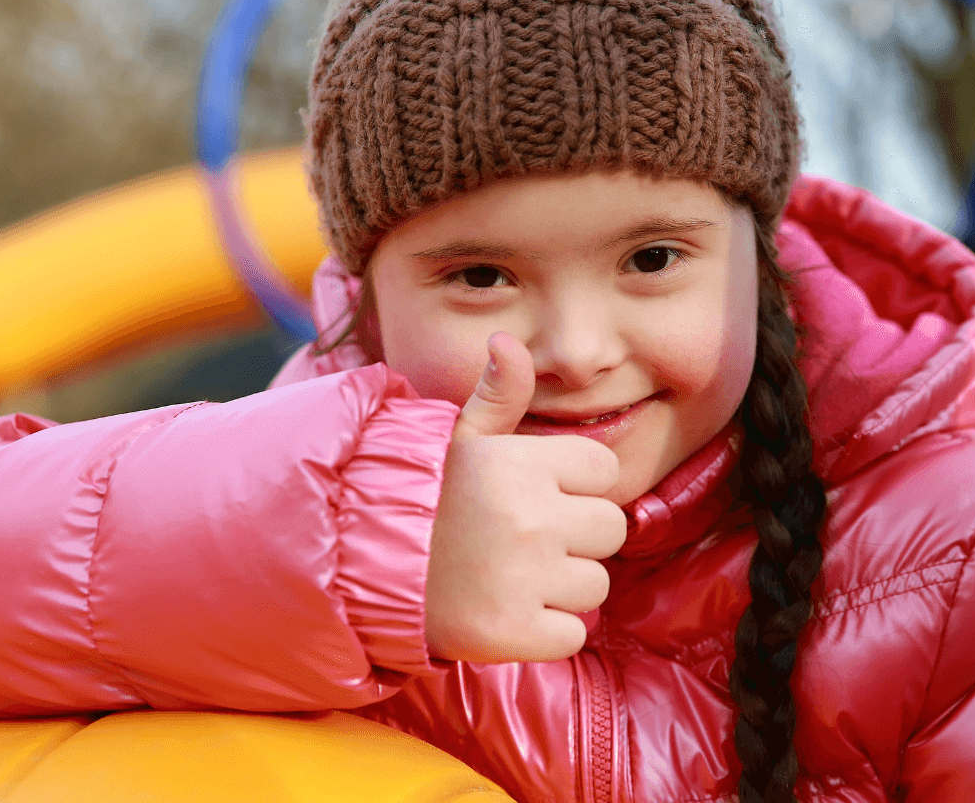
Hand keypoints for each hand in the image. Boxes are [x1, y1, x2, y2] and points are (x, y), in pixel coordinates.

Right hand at [425, 332, 626, 661]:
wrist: (364, 573)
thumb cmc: (424, 499)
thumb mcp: (457, 440)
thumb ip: (497, 394)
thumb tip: (507, 341)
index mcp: (523, 463)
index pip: (603, 471)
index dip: (575, 486)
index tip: (533, 496)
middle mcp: (530, 518)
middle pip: (610, 530)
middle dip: (576, 538)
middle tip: (522, 542)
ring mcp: (525, 579)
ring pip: (595, 585)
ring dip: (562, 587)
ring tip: (510, 576)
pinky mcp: (516, 632)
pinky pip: (572, 633)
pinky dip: (546, 632)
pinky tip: (506, 611)